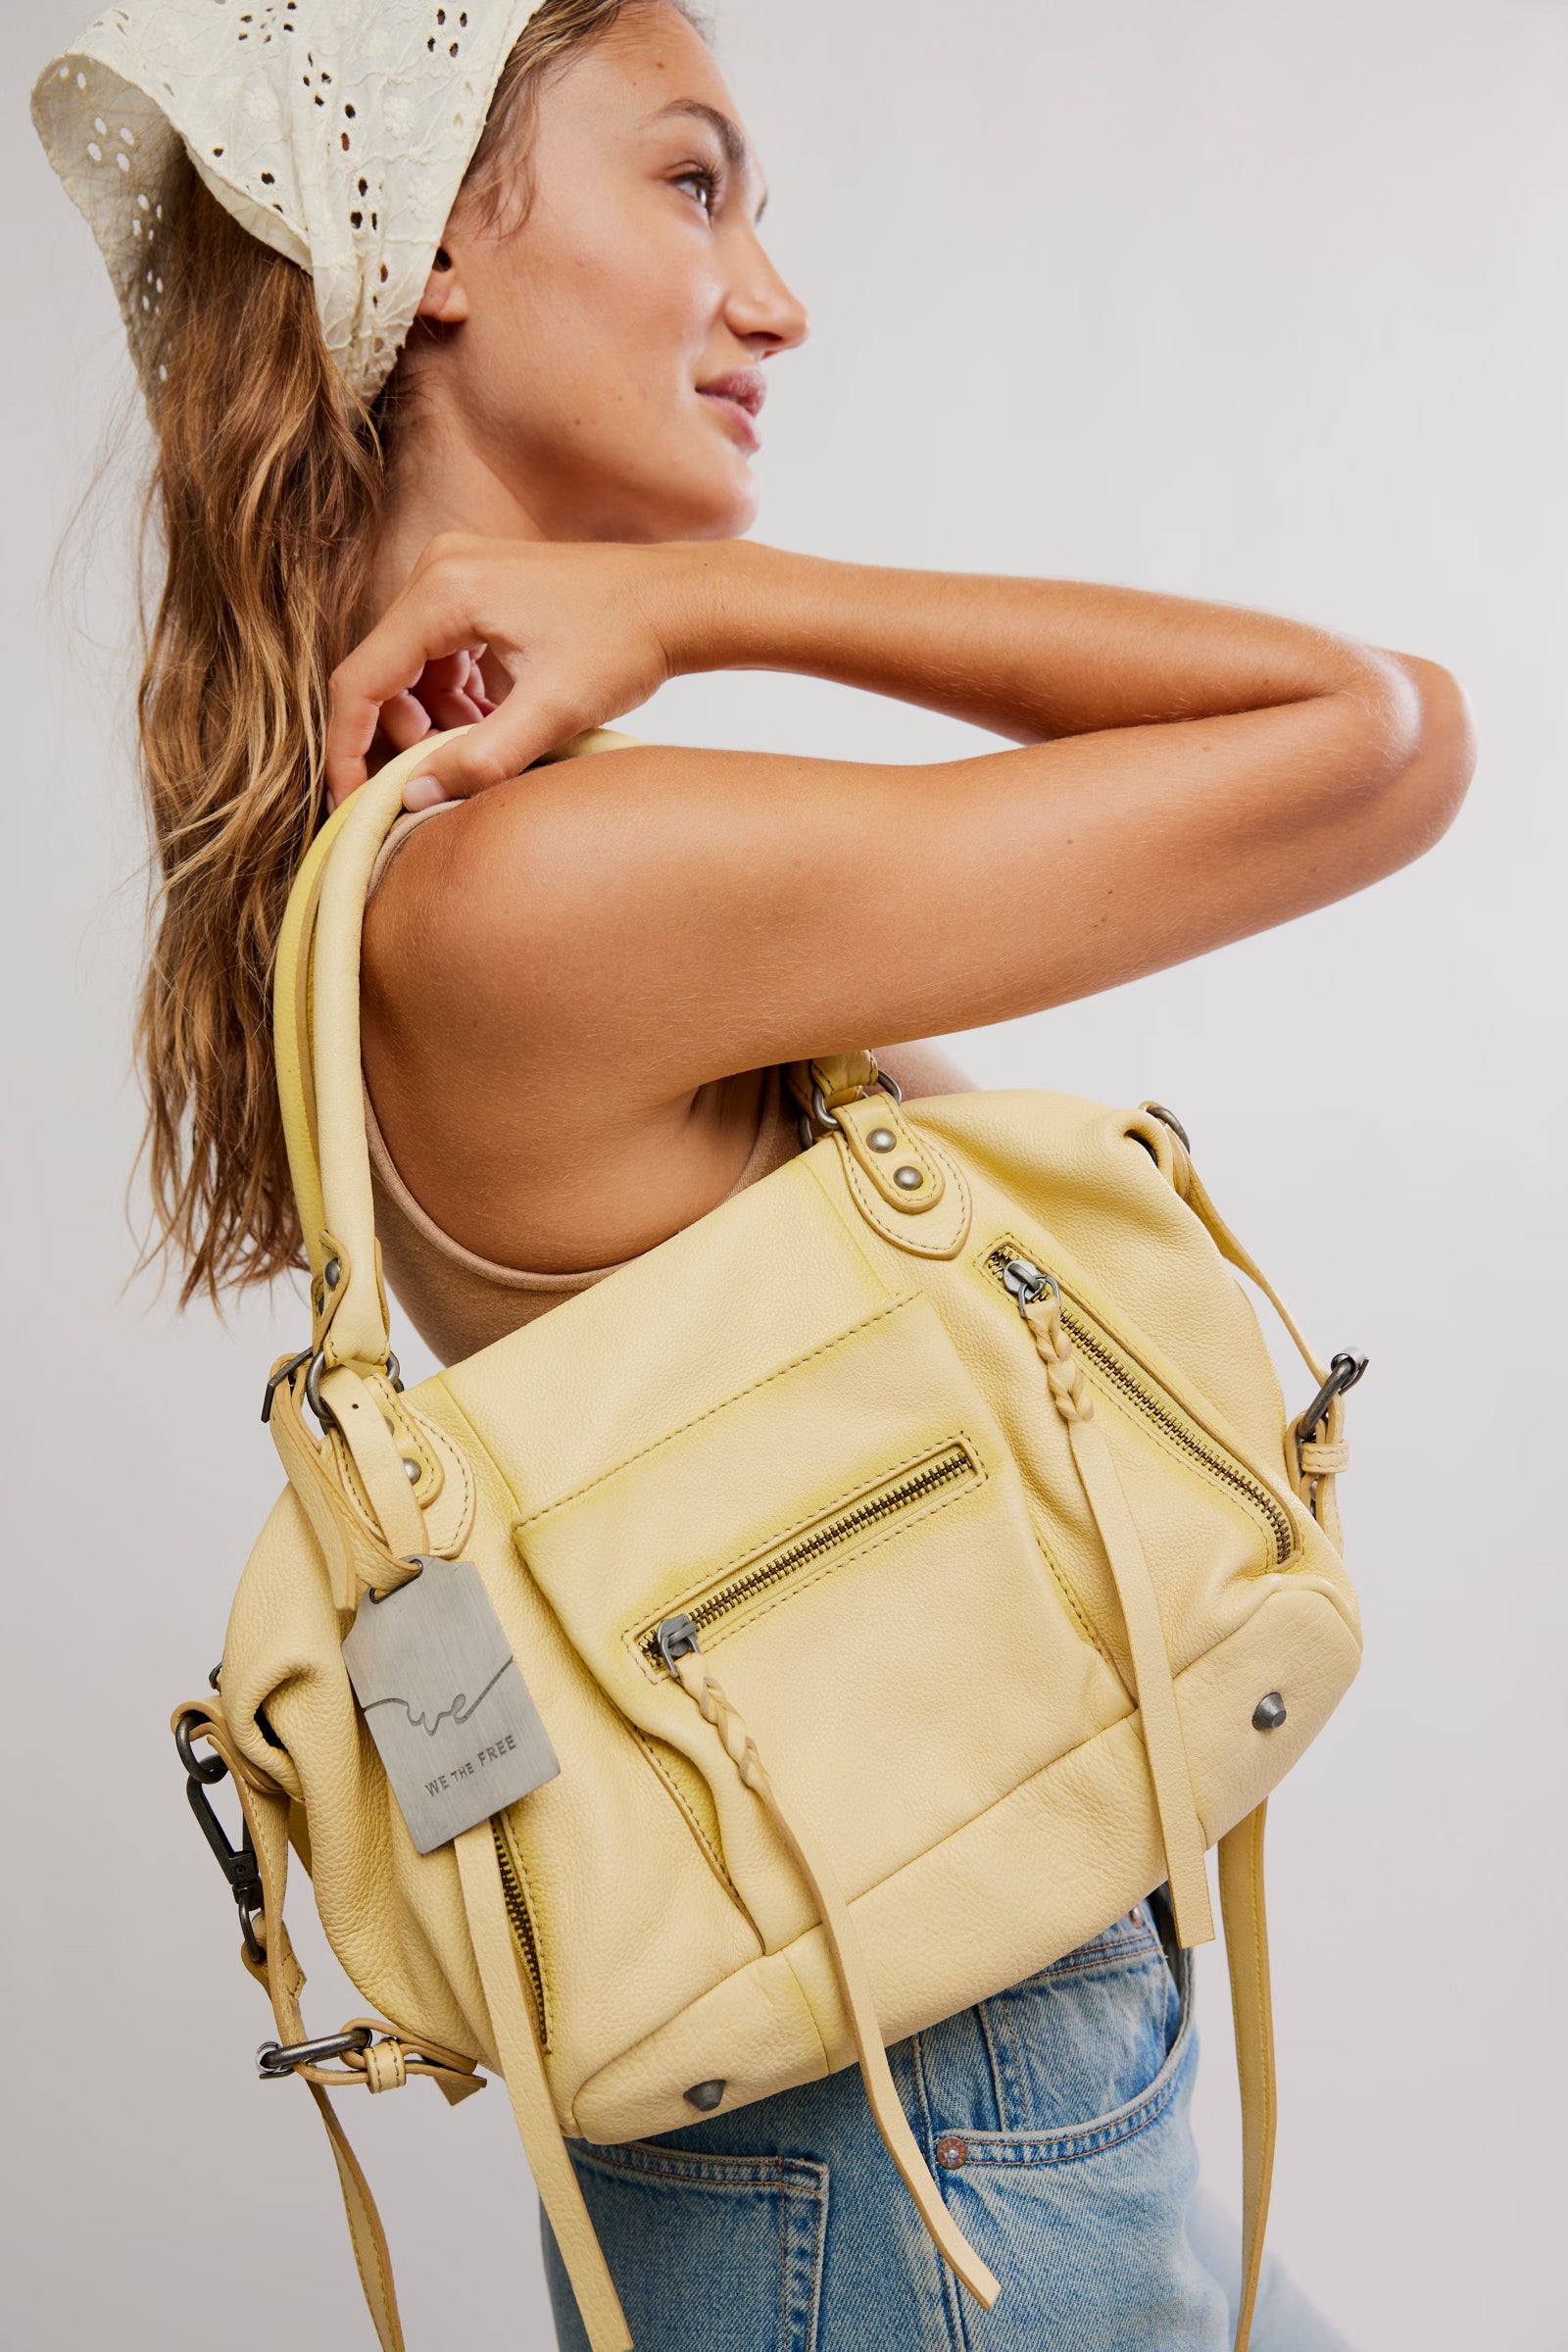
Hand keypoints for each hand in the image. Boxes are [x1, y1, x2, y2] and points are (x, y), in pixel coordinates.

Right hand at [325, 535, 717, 807]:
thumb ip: (480, 759)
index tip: (354, 802)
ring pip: (411, 666)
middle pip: (381, 672)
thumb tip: (412, 798)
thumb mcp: (553, 713)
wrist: (681, 601)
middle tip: (436, 781)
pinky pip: (442, 651)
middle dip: (399, 737)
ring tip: (478, 754)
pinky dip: (456, 696)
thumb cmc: (626, 645)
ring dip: (431, 719)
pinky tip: (494, 724)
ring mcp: (458, 570)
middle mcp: (439, 568)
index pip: (361, 681)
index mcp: (443, 591)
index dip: (349, 748)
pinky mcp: (480, 583)